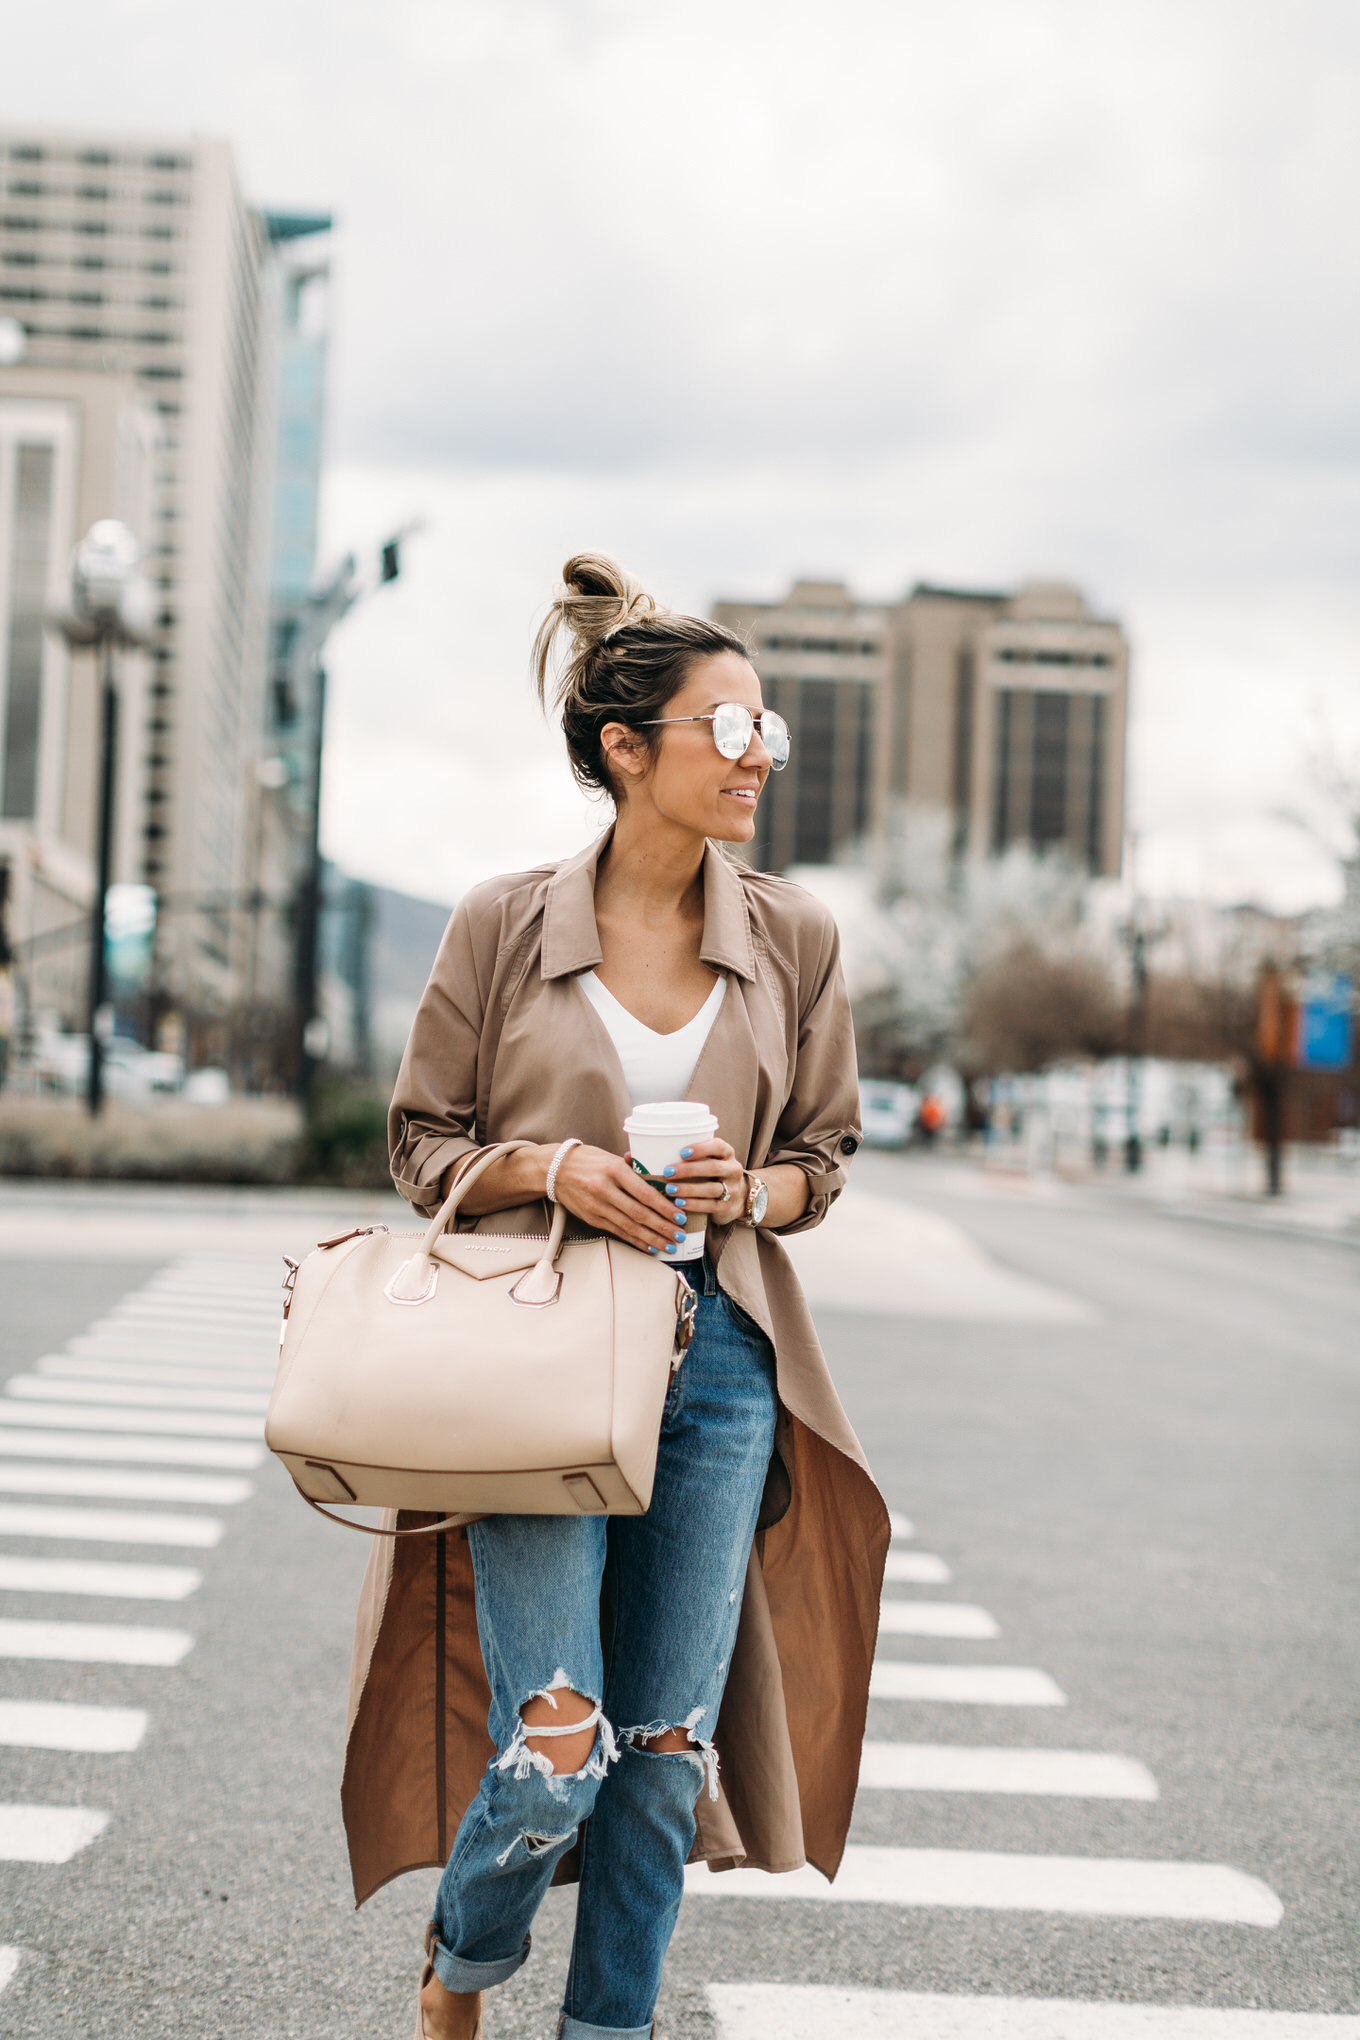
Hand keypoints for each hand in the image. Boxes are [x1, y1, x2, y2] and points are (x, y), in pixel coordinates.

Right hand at [550, 1143, 690, 1256]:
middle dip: (662, 1227)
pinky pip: (618, 1232)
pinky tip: (649, 1246)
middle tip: (679, 1236)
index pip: (644, 1193)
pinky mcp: (592, 1218)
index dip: (664, 1208)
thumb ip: (634, 1169)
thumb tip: (660, 1178)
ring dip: (652, 1239)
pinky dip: (635, 1241)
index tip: (680, 1216)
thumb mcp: (611, 1157)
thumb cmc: (587, 1160)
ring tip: (669, 1246)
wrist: (554, 1170)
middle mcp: (605, 1189)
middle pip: (639, 1214)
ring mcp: (597, 1206)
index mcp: (614, 1170)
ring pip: (629, 1227)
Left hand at [645, 1136, 744, 1221]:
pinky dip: (695, 1205)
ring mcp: (732, 1189)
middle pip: (714, 1167)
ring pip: (712, 1188)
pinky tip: (680, 1204)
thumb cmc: (706, 1176)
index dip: (701, 1148)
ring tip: (670, 1191)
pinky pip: (711, 1206)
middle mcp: (731, 1169)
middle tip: (668, 1172)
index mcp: (724, 1153)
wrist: (734, 1199)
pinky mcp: (727, 1207)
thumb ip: (671, 1157)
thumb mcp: (697, 1164)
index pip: (718, 1146)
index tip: (682, 1152)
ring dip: (690, 1189)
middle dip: (690, 1170)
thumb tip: (630, 1157)